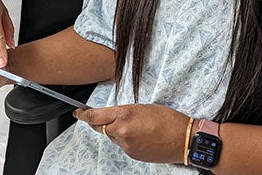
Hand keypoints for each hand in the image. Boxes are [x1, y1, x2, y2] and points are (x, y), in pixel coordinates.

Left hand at [74, 104, 188, 163]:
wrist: (183, 139)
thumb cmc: (167, 119)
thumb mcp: (142, 107)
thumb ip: (123, 112)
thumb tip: (112, 116)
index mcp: (124, 115)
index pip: (95, 116)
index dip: (83, 115)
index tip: (77, 113)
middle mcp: (122, 131)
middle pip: (101, 127)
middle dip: (100, 122)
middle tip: (105, 117)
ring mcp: (126, 145)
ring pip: (112, 136)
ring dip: (117, 131)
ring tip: (136, 126)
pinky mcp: (132, 154)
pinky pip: (122, 145)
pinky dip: (126, 139)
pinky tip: (140, 135)